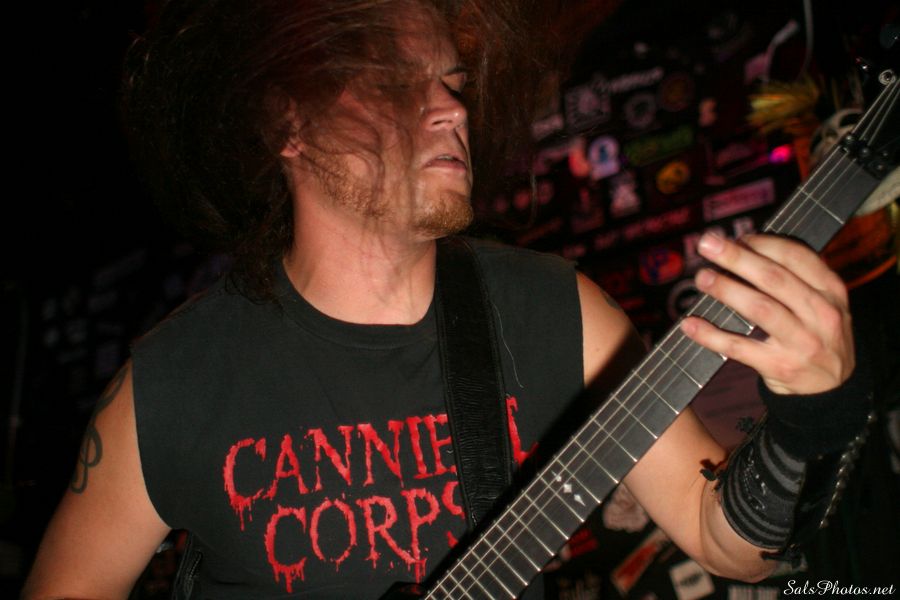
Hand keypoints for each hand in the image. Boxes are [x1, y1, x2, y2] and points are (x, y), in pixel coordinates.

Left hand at [680, 232, 853, 394]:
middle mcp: (821, 314)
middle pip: (773, 278)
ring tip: (701, 277)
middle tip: (707, 245)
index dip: (762, 243)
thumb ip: (794, 278)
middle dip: (736, 258)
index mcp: (831, 291)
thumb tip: (742, 249)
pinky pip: (739, 347)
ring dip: (726, 290)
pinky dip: (711, 335)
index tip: (736, 238)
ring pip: (759, 308)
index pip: (796, 257)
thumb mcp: (822, 304)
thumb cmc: (817, 335)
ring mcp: (802, 342)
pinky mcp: (780, 366)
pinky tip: (690, 324)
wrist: (833, 389)